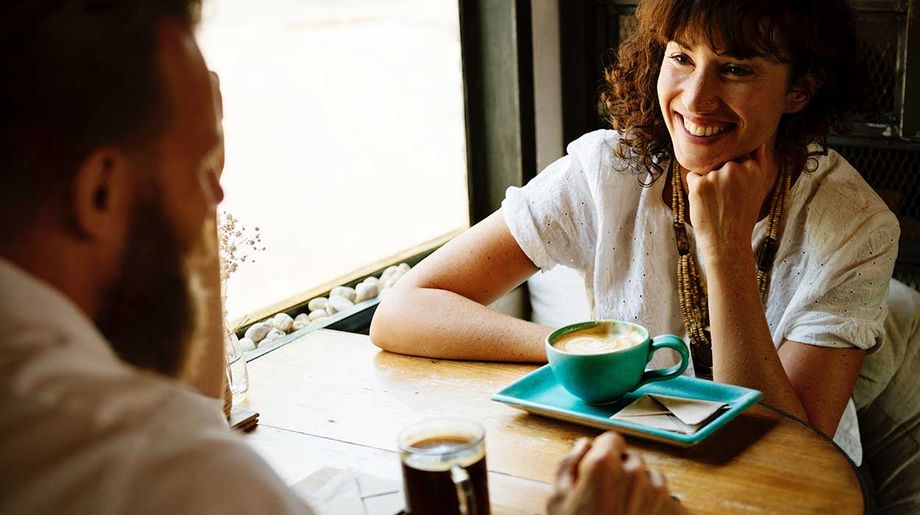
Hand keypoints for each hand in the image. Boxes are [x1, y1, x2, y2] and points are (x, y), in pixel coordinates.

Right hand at [547, 432, 684, 514]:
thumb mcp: (558, 500)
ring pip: (651, 478)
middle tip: (608, 497)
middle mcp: (635, 472)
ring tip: (624, 512)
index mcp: (604, 465)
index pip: (612, 438)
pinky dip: (656, 507)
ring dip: (641, 489)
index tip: (599, 466)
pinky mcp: (674, 510)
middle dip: (621, 472)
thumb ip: (568, 465)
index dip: (603, 452)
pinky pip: (667, 500)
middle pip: (631, 459)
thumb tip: (582, 446)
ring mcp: (658, 492)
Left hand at [686, 143, 776, 253]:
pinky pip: (693, 177)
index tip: (736, 185)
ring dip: (708, 182)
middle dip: (720, 175)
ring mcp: (717, 175)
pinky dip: (696, 188)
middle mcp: (736, 168)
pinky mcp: (699, 184)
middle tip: (727, 199)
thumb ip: (756, 163)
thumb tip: (756, 141)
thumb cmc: (742, 216)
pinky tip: (706, 204)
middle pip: (721, 160)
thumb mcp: (758, 188)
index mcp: (753, 168)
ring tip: (717, 203)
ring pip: (706, 169)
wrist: (727, 242)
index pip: (739, 153)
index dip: (735, 168)